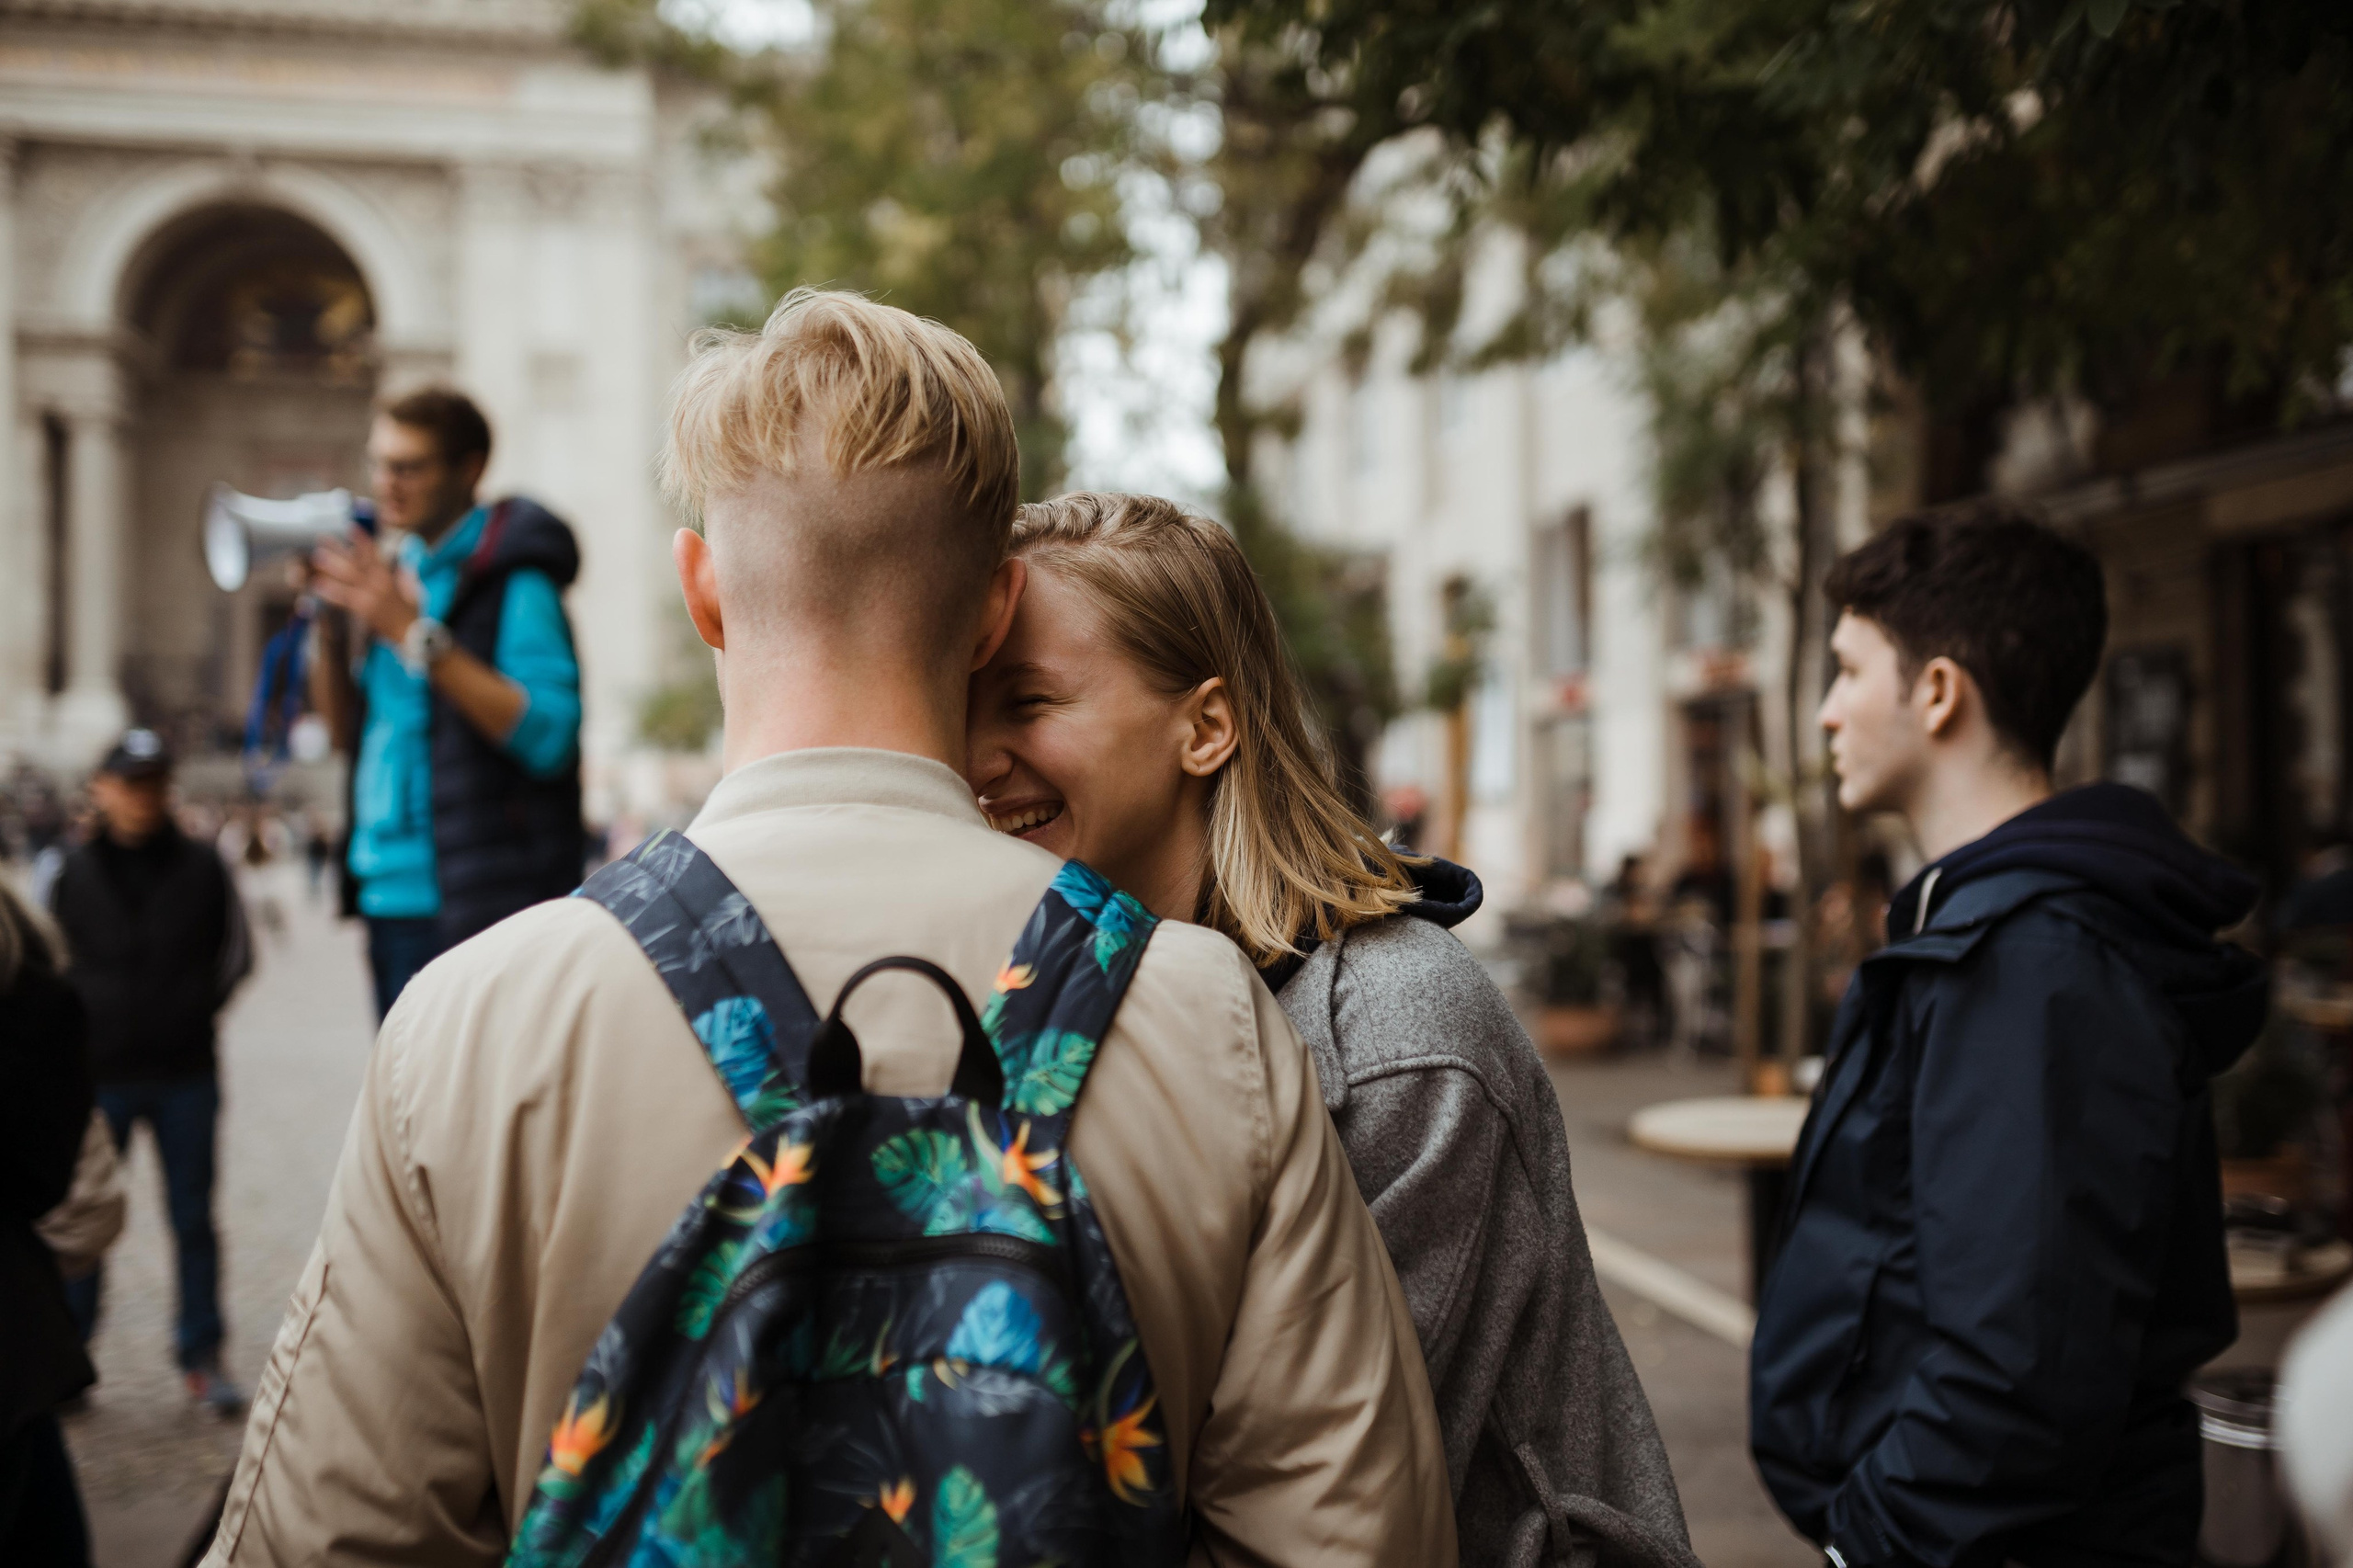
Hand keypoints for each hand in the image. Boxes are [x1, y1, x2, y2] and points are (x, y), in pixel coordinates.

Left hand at [310, 530, 418, 646]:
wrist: (413, 635)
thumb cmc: (413, 613)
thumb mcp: (413, 590)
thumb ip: (405, 576)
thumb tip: (402, 565)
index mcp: (390, 577)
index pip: (374, 554)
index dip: (362, 540)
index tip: (350, 528)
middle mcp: (379, 584)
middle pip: (356, 562)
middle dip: (340, 549)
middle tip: (323, 538)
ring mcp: (371, 596)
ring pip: (349, 578)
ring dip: (332, 567)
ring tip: (317, 557)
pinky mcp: (364, 610)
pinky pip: (344, 599)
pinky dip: (331, 592)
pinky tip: (318, 586)